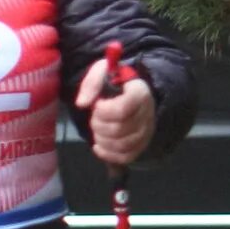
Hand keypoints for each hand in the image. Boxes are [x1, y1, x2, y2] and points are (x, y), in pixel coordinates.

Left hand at [76, 51, 156, 168]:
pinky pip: (126, 157)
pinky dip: (108, 155)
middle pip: (119, 129)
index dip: (104, 111)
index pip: (122, 109)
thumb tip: (82, 103)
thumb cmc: (115, 81)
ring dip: (102, 140)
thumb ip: (91, 83)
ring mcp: (146, 131)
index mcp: (139, 93)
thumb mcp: (102, 71)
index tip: (97, 104)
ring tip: (97, 130)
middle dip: (99, 125)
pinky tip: (98, 146)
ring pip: (122, 145)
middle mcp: (147, 113)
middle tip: (95, 117)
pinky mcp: (141, 144)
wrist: (130, 91)